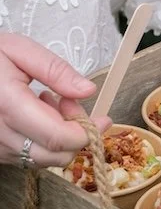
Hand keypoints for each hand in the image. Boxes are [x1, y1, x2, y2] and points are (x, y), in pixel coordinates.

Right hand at [0, 34, 111, 167]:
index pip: (58, 137)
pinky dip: (43, 140)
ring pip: (43, 159)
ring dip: (59, 136)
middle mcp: (0, 133)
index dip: (87, 132)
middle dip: (76, 134)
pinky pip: (28, 157)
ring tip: (49, 102)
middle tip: (70, 102)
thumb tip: (88, 90)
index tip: (103, 118)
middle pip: (54, 155)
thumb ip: (56, 70)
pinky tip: (36, 113)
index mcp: (9, 105)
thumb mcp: (21, 50)